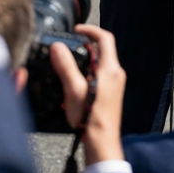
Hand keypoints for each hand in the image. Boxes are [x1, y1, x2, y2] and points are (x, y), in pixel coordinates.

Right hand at [51, 25, 125, 163]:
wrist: (102, 142)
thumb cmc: (91, 119)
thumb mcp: (74, 90)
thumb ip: (66, 67)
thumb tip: (57, 47)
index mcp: (110, 70)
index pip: (105, 38)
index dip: (90, 30)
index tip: (76, 30)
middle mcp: (115, 75)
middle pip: (102, 50)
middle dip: (84, 46)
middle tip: (67, 48)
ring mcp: (114, 84)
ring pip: (99, 63)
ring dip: (83, 60)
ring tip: (66, 66)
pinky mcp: (109, 93)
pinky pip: (98, 74)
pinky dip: (85, 72)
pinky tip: (72, 84)